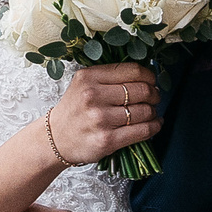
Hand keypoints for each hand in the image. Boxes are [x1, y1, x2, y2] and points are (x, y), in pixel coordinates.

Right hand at [46, 62, 162, 165]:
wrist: (56, 138)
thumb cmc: (75, 110)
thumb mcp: (83, 84)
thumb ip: (109, 76)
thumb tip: (146, 75)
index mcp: (88, 77)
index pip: (132, 71)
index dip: (149, 76)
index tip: (152, 81)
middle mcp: (93, 96)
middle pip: (142, 90)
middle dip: (154, 94)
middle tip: (154, 97)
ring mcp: (100, 119)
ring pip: (145, 111)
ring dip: (153, 112)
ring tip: (150, 112)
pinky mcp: (107, 140)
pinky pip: (143, 131)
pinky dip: (154, 127)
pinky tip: (154, 124)